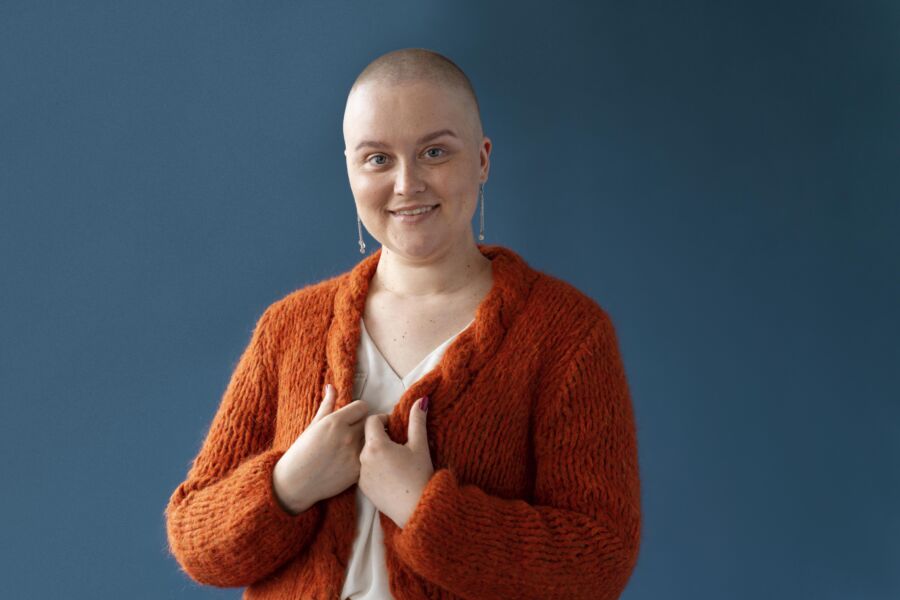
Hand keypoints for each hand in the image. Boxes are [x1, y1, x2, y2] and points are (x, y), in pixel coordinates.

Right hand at [272, 384, 368, 513]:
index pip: (363, 406)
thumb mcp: (313, 426)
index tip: (356, 417)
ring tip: (361, 445)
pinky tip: (359, 461)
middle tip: (360, 431)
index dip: (359, 411)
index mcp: (335, 422)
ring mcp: (354, 454)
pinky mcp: (358, 471)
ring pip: (373, 440)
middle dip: (366, 424)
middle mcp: (347, 436)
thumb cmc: (301, 452)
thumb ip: (327, 405)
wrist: (294, 483)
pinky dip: (367, 458)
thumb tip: (332, 387)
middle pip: (370, 422)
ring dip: (369, 440)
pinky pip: (370, 458)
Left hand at [358, 396, 433, 528]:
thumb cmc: (419, 476)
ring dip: (376, 451)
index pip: (372, 421)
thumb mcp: (420, 446)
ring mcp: (360, 475)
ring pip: (364, 453)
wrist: (415, 509)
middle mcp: (363, 458)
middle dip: (380, 435)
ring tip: (393, 458)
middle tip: (396, 442)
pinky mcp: (362, 488)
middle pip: (366, 437)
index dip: (384, 420)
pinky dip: (373, 466)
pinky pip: (364, 469)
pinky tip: (388, 473)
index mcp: (376, 445)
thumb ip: (417, 420)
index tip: (395, 427)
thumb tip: (421, 400)